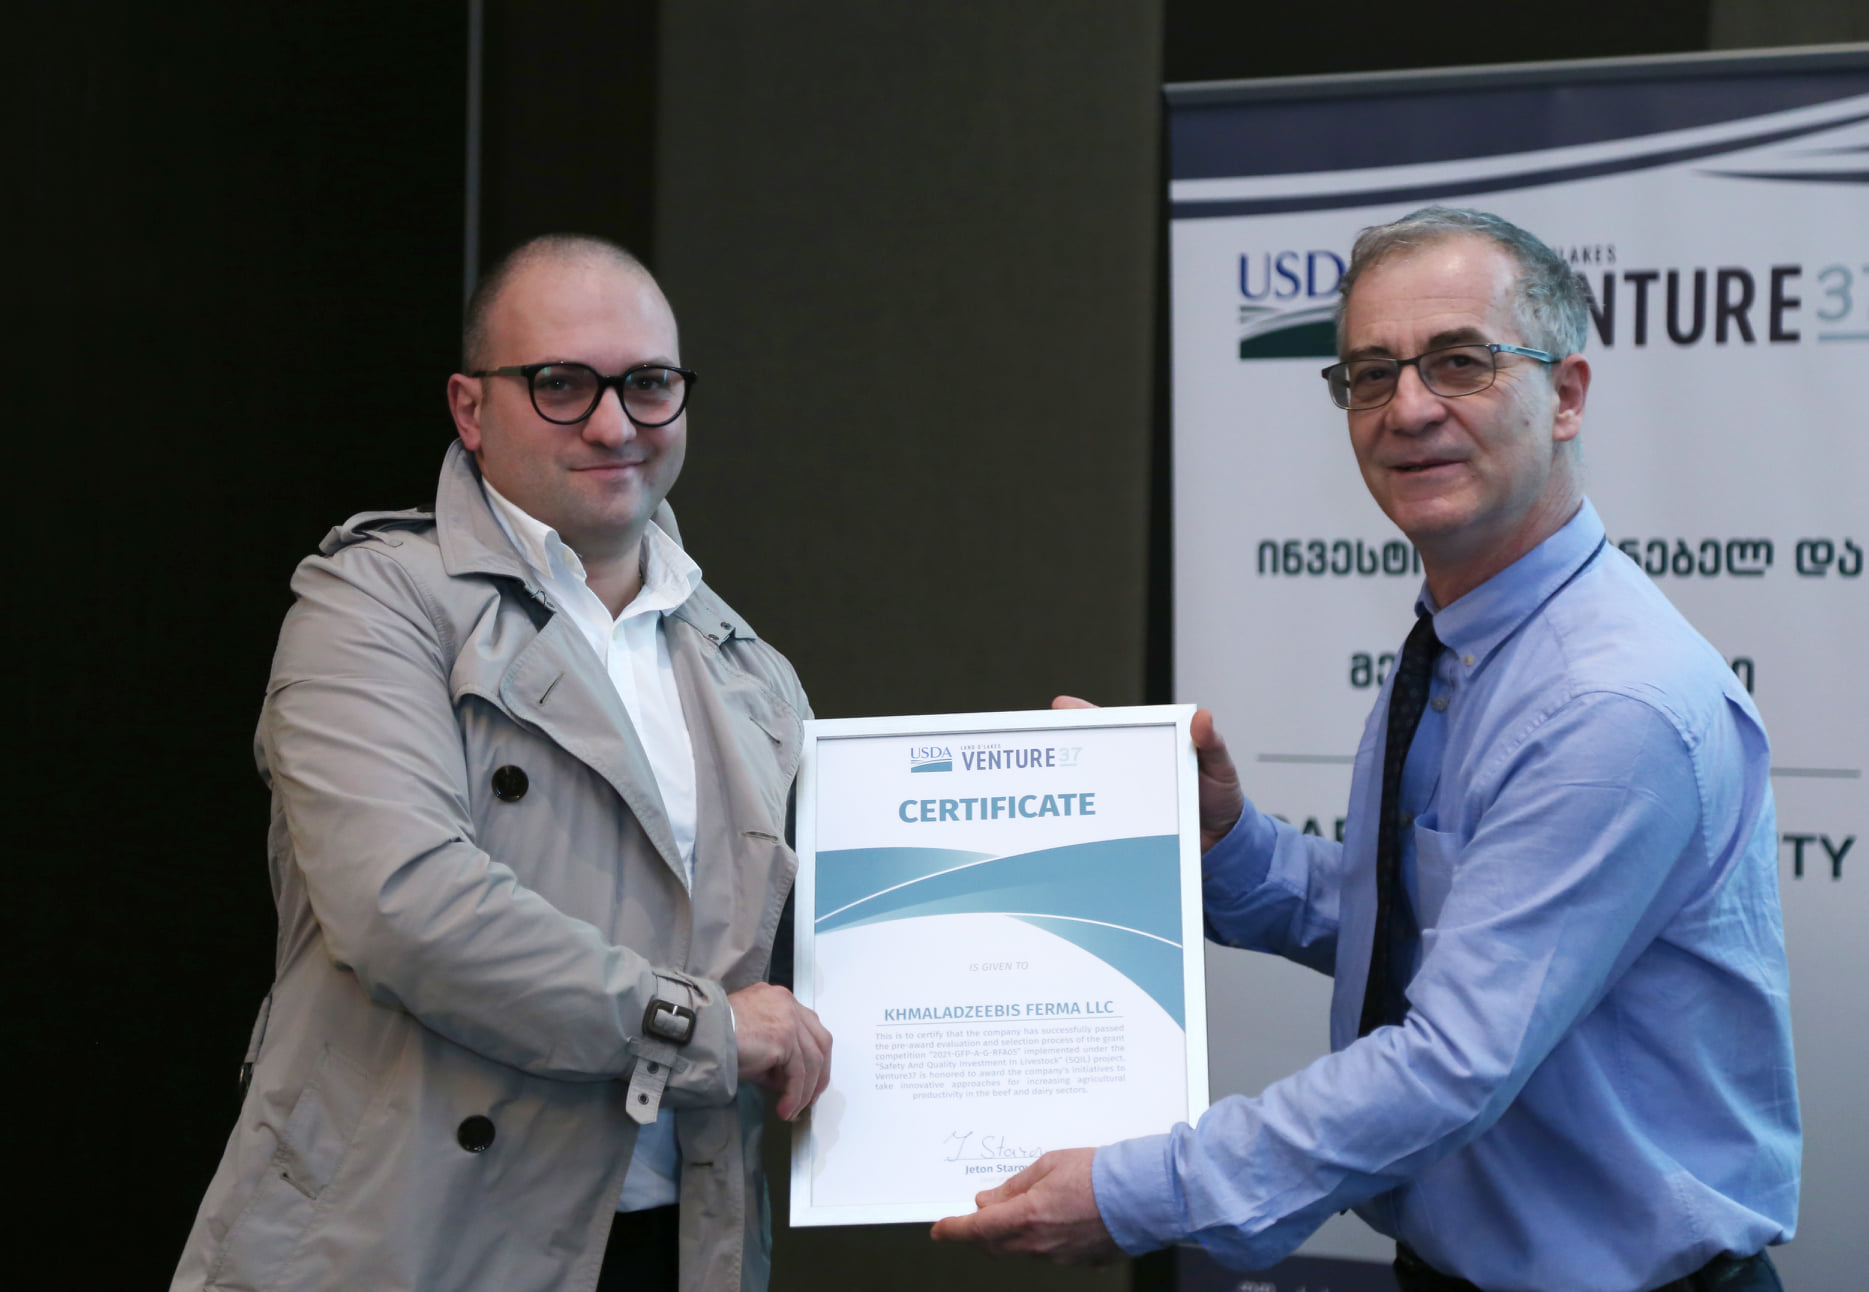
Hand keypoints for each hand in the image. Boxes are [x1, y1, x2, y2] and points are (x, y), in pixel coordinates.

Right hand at [726, 982, 831, 1119]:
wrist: (700, 1034)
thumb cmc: (717, 1037)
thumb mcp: (753, 1044)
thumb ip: (775, 1056)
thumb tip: (787, 1081)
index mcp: (780, 999)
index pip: (809, 1027)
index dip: (813, 1056)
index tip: (809, 1079)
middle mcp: (788, 1003)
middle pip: (820, 1041)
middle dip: (819, 1073)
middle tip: (810, 1097)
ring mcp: (789, 1018)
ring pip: (812, 1060)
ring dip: (805, 1090)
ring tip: (794, 1109)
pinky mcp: (784, 1036)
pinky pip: (799, 1072)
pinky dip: (795, 1094)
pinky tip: (786, 1109)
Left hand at [928, 1148, 1120, 1262]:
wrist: (1143, 1194)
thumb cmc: (1100, 1173)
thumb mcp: (1049, 1164)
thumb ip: (1015, 1185)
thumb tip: (989, 1200)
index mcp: (1027, 1216)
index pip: (976, 1229)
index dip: (953, 1230)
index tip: (939, 1230)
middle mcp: (1039, 1243)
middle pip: (995, 1245)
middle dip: (980, 1232)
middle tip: (979, 1214)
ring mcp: (1060, 1256)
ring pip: (1022, 1249)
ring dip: (1013, 1233)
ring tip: (1027, 1207)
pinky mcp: (1080, 1261)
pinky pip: (1051, 1252)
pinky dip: (1044, 1237)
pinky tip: (1060, 1217)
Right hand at [1052, 697, 1242, 851]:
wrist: (1224, 845)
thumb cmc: (1220, 797)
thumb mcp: (1220, 767)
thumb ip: (1212, 744)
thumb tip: (1202, 718)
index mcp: (1151, 748)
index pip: (1114, 726)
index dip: (1086, 716)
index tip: (1062, 706)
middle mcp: (1131, 772)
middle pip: (1091, 756)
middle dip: (1064, 747)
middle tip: (1041, 742)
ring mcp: (1126, 801)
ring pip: (1091, 789)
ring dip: (1070, 787)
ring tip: (1046, 783)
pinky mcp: (1126, 829)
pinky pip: (1103, 824)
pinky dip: (1086, 823)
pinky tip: (1068, 824)